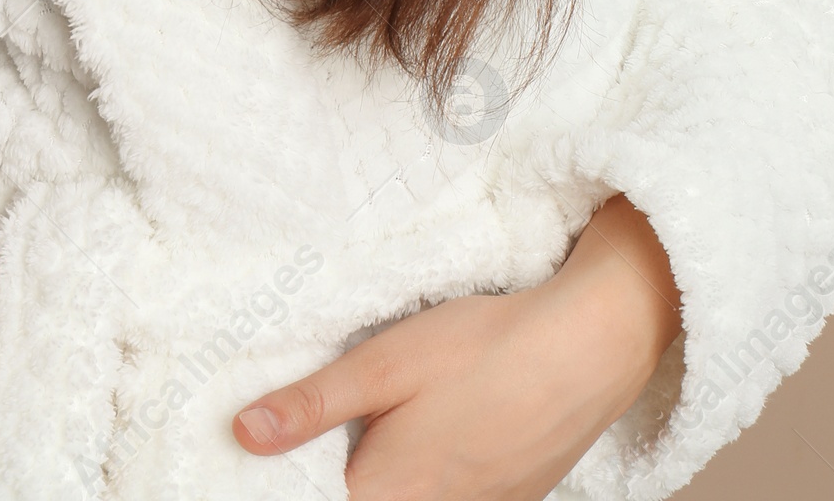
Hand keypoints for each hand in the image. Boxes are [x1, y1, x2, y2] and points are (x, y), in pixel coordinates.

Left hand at [232, 194, 681, 500]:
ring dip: (394, 473)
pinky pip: (454, 496)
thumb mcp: (385, 363)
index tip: (289, 445)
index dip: (300, 474)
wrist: (590, 348)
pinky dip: (432, 472)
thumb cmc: (484, 348)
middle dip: (346, 469)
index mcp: (389, 493)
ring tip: (394, 421)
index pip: (322, 499)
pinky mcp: (511, 498)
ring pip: (414, 500)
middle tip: (336, 424)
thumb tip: (243, 435)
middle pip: (370, 500)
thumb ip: (313, 405)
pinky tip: (442, 425)